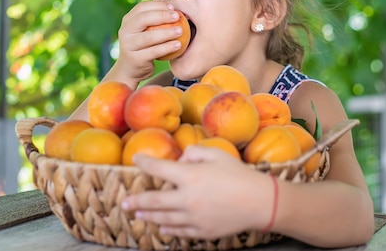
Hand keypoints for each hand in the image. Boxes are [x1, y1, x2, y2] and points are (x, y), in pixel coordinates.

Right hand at [110, 0, 183, 84]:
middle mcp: (125, 32)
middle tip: (177, 16)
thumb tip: (168, 4)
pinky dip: (167, 48)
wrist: (130, 69)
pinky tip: (178, 45)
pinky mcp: (136, 59)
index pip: (141, 7)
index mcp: (127, 21)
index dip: (158, 5)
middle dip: (162, 16)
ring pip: (149, 37)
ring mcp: (129, 46)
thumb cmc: (142, 45)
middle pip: (143, 19)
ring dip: (166, 32)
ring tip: (180, 31)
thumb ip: (152, 18)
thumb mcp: (143, 30)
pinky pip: (154, 52)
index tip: (172, 7)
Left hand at [122, 145, 272, 239]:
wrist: (260, 203)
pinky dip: (168, 228)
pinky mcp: (202, 231)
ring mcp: (194, 218)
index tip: (136, 160)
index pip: (159, 169)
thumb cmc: (239, 174)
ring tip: (138, 214)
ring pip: (164, 218)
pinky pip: (179, 231)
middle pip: (154, 201)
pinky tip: (162, 226)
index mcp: (190, 176)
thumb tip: (181, 160)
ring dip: (149, 216)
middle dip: (136, 201)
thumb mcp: (217, 154)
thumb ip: (194, 152)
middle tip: (124, 203)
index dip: (144, 163)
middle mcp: (187, 199)